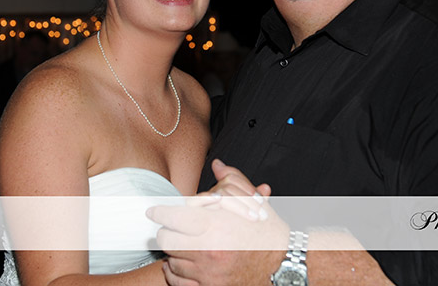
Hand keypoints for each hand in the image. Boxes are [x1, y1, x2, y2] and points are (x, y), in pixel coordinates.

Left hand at [147, 160, 286, 285]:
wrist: (282, 263)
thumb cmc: (266, 231)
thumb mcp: (250, 200)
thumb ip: (231, 179)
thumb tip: (217, 164)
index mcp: (215, 224)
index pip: (172, 217)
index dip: (159, 212)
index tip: (154, 211)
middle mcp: (208, 249)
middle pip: (166, 240)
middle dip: (167, 232)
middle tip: (171, 228)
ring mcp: (208, 271)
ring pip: (172, 262)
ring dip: (173, 252)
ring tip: (181, 244)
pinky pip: (179, 282)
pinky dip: (174, 274)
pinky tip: (177, 265)